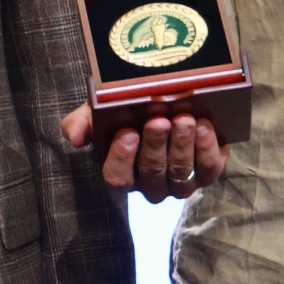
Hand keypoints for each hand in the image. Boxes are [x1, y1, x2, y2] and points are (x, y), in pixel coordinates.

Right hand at [62, 102, 229, 203]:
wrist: (166, 101)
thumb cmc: (126, 110)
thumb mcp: (99, 111)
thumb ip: (82, 122)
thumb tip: (73, 137)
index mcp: (122, 171)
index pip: (117, 177)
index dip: (122, 158)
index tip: (127, 132)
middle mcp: (151, 183)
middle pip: (152, 172)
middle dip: (155, 145)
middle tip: (158, 120)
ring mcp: (180, 181)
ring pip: (180, 173)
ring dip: (182, 145)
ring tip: (184, 119)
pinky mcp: (207, 172)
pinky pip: (209, 169)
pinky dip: (207, 149)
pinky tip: (204, 126)